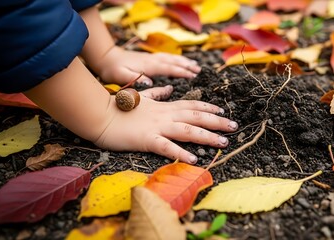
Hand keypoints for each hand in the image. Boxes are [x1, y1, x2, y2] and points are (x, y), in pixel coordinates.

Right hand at [93, 86, 237, 163]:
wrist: (99, 114)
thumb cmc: (118, 107)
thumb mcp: (141, 97)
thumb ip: (156, 94)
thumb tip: (168, 89)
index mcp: (164, 107)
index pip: (191, 105)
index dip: (208, 108)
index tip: (222, 111)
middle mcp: (165, 115)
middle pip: (196, 117)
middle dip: (217, 121)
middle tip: (234, 127)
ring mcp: (157, 127)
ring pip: (187, 130)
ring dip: (207, 136)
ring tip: (223, 143)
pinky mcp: (147, 139)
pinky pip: (167, 146)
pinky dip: (181, 152)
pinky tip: (194, 159)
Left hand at [95, 46, 200, 85]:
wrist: (106, 57)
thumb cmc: (112, 69)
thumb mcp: (120, 76)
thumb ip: (134, 79)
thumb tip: (149, 82)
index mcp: (148, 66)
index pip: (168, 68)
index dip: (181, 72)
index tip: (193, 76)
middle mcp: (152, 60)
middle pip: (173, 62)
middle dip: (187, 66)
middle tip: (199, 71)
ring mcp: (152, 58)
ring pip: (171, 58)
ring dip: (184, 61)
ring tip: (196, 65)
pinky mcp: (150, 58)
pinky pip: (167, 57)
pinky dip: (176, 58)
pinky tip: (181, 61)